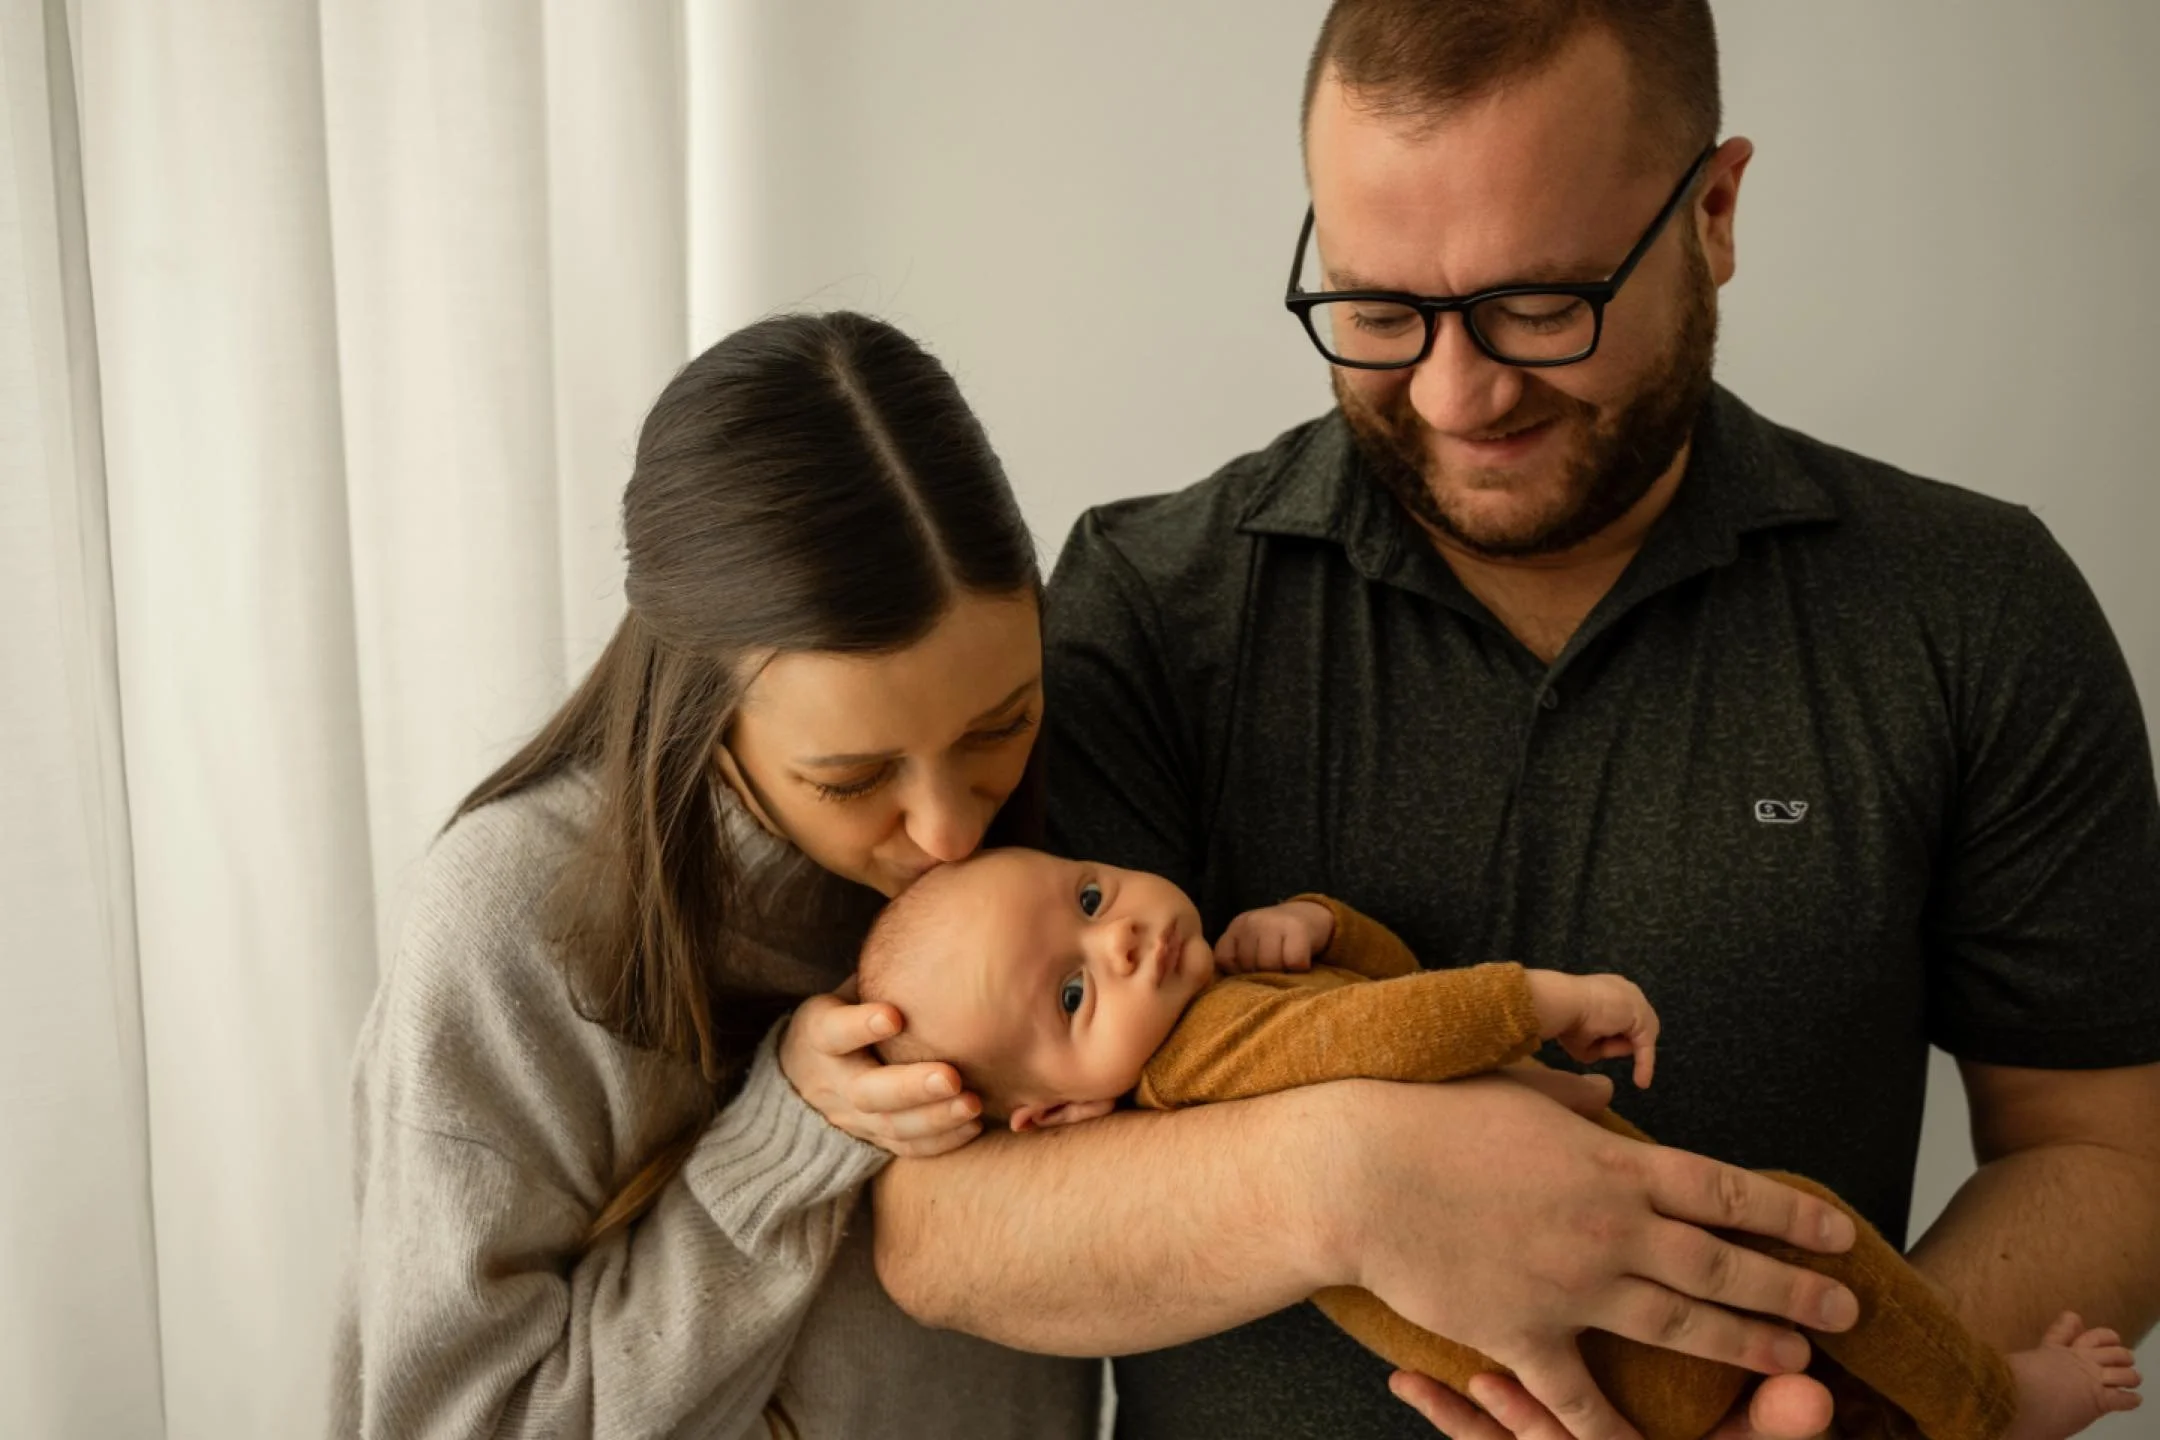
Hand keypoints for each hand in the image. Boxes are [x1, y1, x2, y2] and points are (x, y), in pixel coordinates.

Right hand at [779, 986, 982, 1156]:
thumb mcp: (846, 989)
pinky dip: (939, 1140)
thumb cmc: (845, 1015)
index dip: (859, 1025)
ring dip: (933, 1118)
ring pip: (890, 1126)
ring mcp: (853, 1116)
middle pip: (868, 1091)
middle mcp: (834, 1080)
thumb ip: (880, 969)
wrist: (805, 1076)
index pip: (832, 1031)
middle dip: (910, 1086)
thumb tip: (937, 909)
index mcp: (820, 1035)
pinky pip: (906, 1147)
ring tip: (971, 1103)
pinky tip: (973, 1123)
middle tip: (950, 1076)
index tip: (892, 1014)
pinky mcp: (874, 1138)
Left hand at [1214, 900, 1334, 971]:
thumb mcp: (1251, 942)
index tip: (1252, 969)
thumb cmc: (1277, 938)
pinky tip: (1300, 962)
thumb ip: (1236, 959)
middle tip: (1274, 967)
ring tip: (1286, 966)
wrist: (1310, 914)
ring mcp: (1274, 923)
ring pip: (1270, 965)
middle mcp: (1252, 922)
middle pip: (1249, 965)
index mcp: (1237, 926)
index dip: (1237, 971)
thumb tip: (1232, 989)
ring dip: (1281, 973)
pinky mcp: (1298, 929)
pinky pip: (1293, 962)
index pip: (1224, 959)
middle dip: (1261, 974)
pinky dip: (1299, 968)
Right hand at [1320, 1075, 1858, 1439]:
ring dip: (1743, 1345)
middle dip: (1793, 1289)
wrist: (1359, 1171)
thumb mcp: (1516, 1088)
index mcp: (1612, 1162)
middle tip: (1844, 1309)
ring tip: (1792, 1358)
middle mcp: (1608, 1228)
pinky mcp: (1522, 1333)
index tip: (1839, 1231)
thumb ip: (1572, 1105)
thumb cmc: (1431, 1116)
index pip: (1727, 1191)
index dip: (1791, 1215)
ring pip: (1679, 1325)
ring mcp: (1570, 1286)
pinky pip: (1580, 1398)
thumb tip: (1605, 1102)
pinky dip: (1614, 1434)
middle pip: (1723, 1264)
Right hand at [1525, 969, 1659, 1088]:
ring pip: (1637, 1037)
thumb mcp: (1582, 1035)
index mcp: (1609, 988)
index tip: (1603, 1048)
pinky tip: (1641, 1082)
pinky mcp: (1642, 1016)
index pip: (1623, 1016)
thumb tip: (1606, 1051)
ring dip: (1618, 1048)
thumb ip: (1597, 1043)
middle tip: (1603, 1050)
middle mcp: (1626, 990)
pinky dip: (1644, 1064)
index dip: (1615, 1035)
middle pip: (1635, 1026)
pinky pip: (1646, 1046)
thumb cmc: (1565, 1017)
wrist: (1563, 1002)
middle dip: (1620, 1041)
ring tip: (1596, 1045)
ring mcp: (1637, 1001)